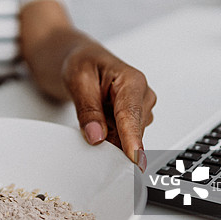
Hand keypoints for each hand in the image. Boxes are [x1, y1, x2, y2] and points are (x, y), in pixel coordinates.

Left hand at [62, 45, 155, 171]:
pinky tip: (101, 120)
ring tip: (94, 112)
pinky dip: (109, 135)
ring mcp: (141, 110)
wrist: (85, 61)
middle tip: (89, 122)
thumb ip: (88, 110)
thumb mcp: (77, 81)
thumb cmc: (84, 64)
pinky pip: (122, 139)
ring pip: (126, 138)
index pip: (131, 115)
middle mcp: (143, 95)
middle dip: (110, 136)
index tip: (134, 157)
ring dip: (108, 135)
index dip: (132, 139)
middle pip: (131, 131)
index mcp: (132, 81)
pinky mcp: (136, 120)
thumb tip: (96, 135)